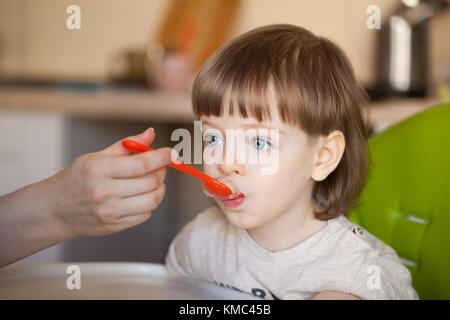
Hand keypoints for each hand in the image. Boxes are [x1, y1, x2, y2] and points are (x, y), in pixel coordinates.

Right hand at [48, 127, 172, 236]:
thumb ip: (126, 145)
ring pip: (152, 200)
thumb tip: (150, 134)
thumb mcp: (96, 157)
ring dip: (159, 189)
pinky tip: (140, 196)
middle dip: (161, 172)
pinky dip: (149, 203)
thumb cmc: (76, 179)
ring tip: (152, 181)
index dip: (161, 157)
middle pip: (151, 182)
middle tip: (159, 167)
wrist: (55, 209)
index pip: (141, 164)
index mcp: (99, 169)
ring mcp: (110, 212)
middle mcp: (104, 192)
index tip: (171, 153)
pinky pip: (145, 215)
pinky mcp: (114, 226)